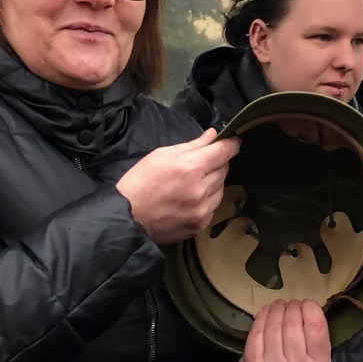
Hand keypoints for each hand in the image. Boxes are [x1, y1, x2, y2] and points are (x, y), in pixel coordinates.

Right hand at [116, 130, 238, 244]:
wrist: (128, 217)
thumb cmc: (141, 182)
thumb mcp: (161, 155)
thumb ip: (191, 146)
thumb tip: (212, 135)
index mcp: (190, 168)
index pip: (223, 152)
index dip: (231, 145)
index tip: (234, 142)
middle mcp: (200, 190)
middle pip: (223, 170)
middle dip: (217, 164)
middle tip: (202, 164)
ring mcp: (202, 210)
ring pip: (221, 189)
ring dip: (213, 183)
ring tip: (194, 183)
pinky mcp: (200, 225)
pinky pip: (213, 207)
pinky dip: (207, 201)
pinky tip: (191, 199)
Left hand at [237, 298, 332, 361]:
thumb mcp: (316, 356)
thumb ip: (317, 333)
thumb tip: (306, 304)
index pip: (315, 325)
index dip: (310, 308)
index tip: (307, 304)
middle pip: (293, 323)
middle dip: (292, 306)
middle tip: (292, 304)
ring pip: (274, 324)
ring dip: (277, 308)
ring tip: (280, 305)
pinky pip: (257, 330)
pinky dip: (262, 315)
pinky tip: (267, 311)